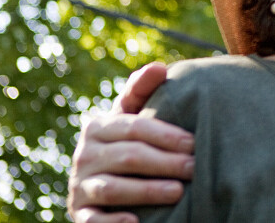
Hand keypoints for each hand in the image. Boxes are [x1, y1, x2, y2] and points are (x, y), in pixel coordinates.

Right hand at [68, 63, 195, 222]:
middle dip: (164, 162)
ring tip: (178, 192)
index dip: (165, 135)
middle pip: (128, 157)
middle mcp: (84, 156)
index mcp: (97, 127)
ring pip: (113, 188)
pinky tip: (135, 221)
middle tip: (195, 167)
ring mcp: (80, 187)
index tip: (193, 142)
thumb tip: (160, 67)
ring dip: (146, 191)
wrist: (97, 181)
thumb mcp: (129, 115)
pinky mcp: (80, 215)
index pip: (134, 128)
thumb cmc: (125, 142)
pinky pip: (93, 221)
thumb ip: (142, 90)